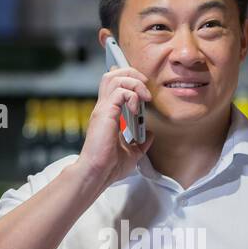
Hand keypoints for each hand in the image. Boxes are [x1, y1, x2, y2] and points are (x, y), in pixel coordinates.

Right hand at [74, 66, 154, 190]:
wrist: (98, 174)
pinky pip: (120, 92)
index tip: (144, 93)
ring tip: (144, 97)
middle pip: (113, 74)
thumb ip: (140, 142)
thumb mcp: (132, 153)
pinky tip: (137, 111)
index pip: (114, 85)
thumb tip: (149, 134)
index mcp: (108, 114)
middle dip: (132, 75)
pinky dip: (132, 96)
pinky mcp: (105, 113)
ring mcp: (103, 109)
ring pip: (115, 77)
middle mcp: (104, 108)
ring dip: (134, 82)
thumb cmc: (109, 167)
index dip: (129, 81)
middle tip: (145, 89)